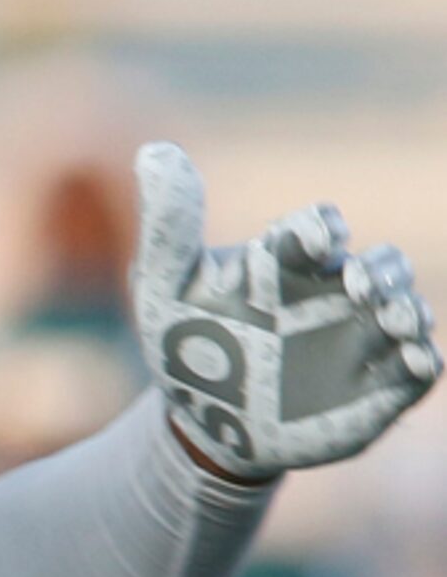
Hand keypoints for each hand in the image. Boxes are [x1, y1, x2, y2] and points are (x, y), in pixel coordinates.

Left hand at [131, 142, 439, 481]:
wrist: (203, 425)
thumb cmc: (186, 344)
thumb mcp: (164, 288)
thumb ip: (170, 226)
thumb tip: (155, 150)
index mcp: (288, 262)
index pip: (317, 228)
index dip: (319, 228)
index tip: (312, 239)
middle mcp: (336, 292)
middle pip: (382, 264)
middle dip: (380, 269)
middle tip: (356, 285)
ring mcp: (363, 339)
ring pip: (408, 309)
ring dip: (409, 309)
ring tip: (391, 318)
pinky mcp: (381, 387)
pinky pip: (419, 367)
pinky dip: (422, 360)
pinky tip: (410, 359)